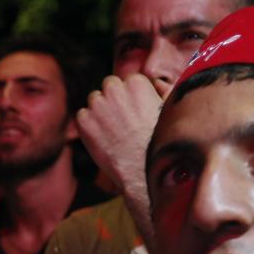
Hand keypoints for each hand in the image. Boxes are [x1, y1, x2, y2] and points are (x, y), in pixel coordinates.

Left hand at [76, 73, 162, 205]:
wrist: (141, 172)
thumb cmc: (160, 144)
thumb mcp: (171, 113)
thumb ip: (164, 91)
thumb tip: (157, 82)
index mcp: (136, 83)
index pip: (127, 81)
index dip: (131, 97)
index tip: (134, 111)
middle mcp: (114, 89)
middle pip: (109, 86)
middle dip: (114, 98)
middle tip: (122, 120)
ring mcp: (97, 105)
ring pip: (94, 99)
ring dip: (100, 110)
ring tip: (113, 130)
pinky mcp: (84, 121)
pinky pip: (82, 116)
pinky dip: (89, 125)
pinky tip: (103, 138)